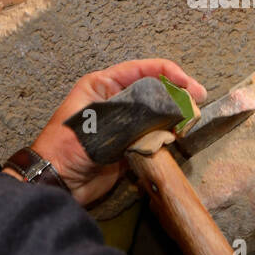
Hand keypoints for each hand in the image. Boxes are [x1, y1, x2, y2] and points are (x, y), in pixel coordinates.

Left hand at [28, 59, 205, 205]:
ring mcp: (124, 124)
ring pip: (157, 114)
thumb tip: (166, 110)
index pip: (142, 70)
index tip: (189, 84)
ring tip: (190, 123)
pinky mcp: (130, 146)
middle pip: (154, 91)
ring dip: (174, 118)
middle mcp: (116, 101)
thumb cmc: (69, 146)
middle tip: (196, 105)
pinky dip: (167, 137)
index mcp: (103, 86)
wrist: (57, 183)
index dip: (168, 73)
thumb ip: (132, 113)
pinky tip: (177, 139)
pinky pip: (154, 137)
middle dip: (176, 95)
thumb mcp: (99, 121)